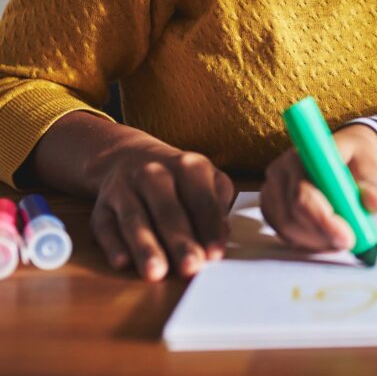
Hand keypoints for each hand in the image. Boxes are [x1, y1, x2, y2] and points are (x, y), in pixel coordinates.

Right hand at [91, 144, 233, 281]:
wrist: (131, 157)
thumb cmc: (180, 177)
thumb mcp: (207, 179)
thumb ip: (217, 205)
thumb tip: (221, 235)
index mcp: (188, 166)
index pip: (202, 200)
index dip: (210, 228)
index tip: (216, 254)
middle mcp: (154, 173)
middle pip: (168, 211)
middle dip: (180, 241)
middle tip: (191, 267)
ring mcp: (124, 188)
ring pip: (134, 220)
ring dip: (145, 247)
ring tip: (156, 272)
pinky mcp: (101, 206)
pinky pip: (105, 226)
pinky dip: (113, 244)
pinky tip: (122, 263)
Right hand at [261, 124, 376, 251]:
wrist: (343, 155)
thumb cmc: (355, 158)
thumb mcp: (370, 163)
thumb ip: (372, 183)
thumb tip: (375, 203)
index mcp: (301, 155)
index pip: (303, 194)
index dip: (323, 220)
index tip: (348, 238)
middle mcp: (279, 171)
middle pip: (291, 216)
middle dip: (322, 236)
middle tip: (350, 243)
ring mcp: (271, 191)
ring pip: (288, 230)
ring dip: (317, 241)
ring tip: (343, 238)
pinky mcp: (271, 209)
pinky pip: (285, 235)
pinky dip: (308, 242)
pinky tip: (328, 237)